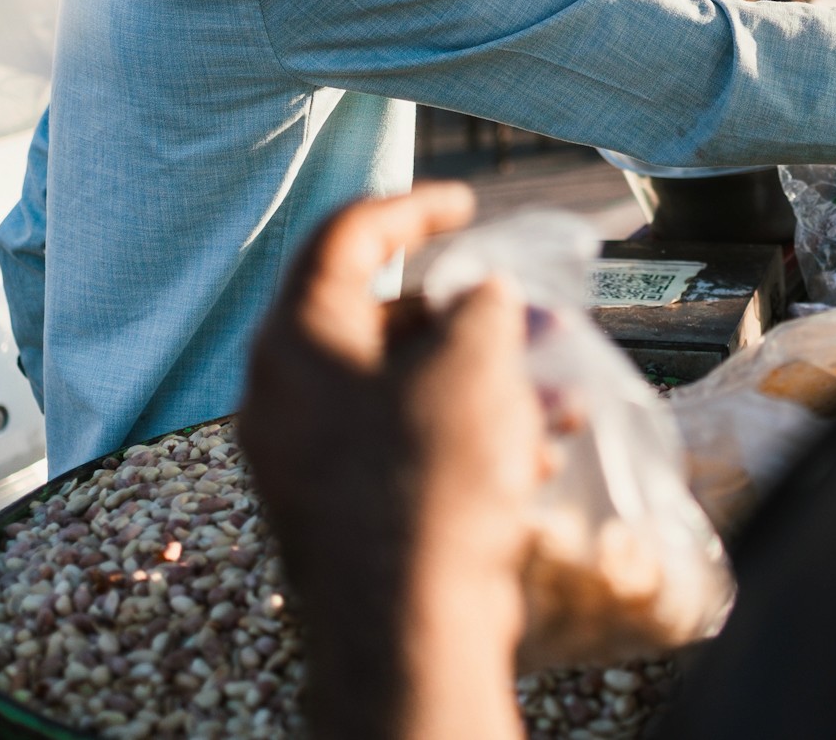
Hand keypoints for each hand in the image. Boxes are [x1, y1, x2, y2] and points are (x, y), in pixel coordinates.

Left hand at [241, 183, 541, 739]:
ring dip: (478, 382)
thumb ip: (483, 305)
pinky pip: (397, 447)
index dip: (415, 208)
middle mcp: (282, 393)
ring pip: (397, 389)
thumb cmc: (434, 479)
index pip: (347, 236)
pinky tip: (530, 458)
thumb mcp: (476, 363)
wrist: (408, 632)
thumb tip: (482, 296)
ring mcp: (301, 459)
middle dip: (465, 315)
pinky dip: (460, 436)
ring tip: (553, 399)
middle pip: (375, 318)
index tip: (467, 203)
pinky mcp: (333, 513)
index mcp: (296, 337)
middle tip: (524, 316)